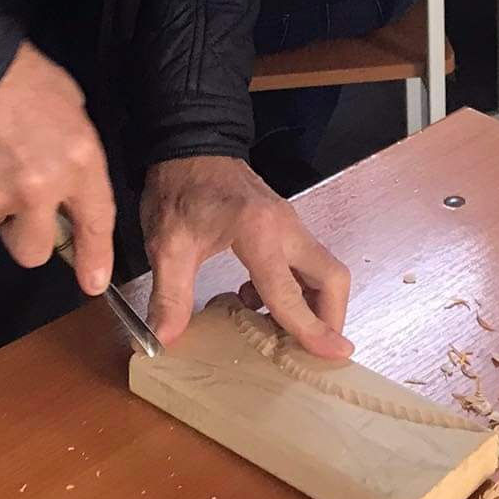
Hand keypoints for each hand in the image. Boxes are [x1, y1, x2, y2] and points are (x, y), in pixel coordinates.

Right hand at [0, 41, 115, 294]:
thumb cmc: (19, 74)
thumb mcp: (70, 102)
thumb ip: (75, 148)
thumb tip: (70, 176)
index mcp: (76, 160)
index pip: (95, 221)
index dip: (95, 256)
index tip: (94, 282)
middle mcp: (38, 190)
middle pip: (34, 251)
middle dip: (30, 237)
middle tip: (23, 208)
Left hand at [142, 155, 352, 360]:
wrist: (190, 144)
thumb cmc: (180, 188)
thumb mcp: (167, 244)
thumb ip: (170, 295)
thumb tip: (162, 340)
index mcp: (258, 231)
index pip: (288, 291)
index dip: (310, 328)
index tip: (336, 354)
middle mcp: (285, 225)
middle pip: (331, 277)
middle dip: (330, 317)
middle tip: (310, 348)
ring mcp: (290, 222)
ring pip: (324, 269)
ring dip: (314, 304)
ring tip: (278, 330)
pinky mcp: (286, 222)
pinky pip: (307, 261)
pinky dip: (298, 287)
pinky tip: (258, 299)